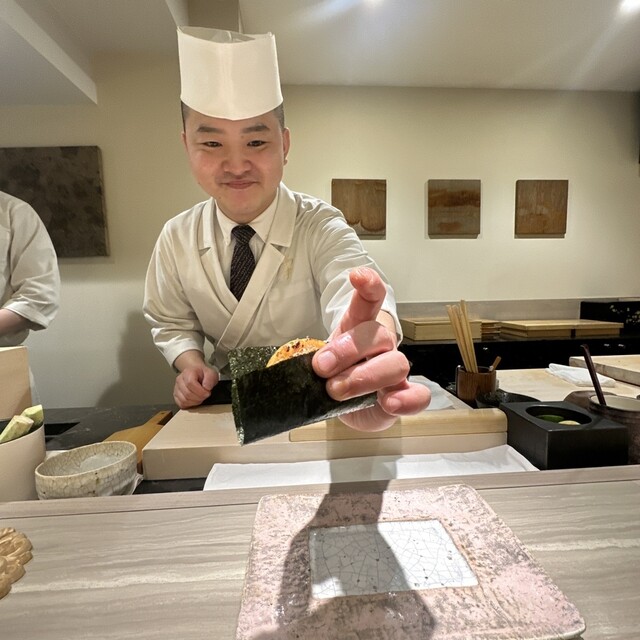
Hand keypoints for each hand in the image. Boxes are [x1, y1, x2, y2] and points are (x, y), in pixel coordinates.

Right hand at [172, 351, 218, 408]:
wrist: (197, 374)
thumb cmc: (203, 374)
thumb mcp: (211, 373)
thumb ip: (210, 379)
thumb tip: (206, 387)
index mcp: (188, 372)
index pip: (190, 383)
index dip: (200, 391)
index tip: (207, 392)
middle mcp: (180, 379)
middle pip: (187, 393)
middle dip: (199, 397)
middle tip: (205, 395)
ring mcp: (177, 388)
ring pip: (184, 400)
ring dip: (195, 402)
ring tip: (201, 398)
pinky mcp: (176, 395)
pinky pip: (181, 404)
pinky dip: (190, 405)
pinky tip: (195, 400)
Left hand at [312, 267, 430, 430]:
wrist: (342, 404)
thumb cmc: (331, 377)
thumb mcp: (315, 363)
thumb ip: (312, 361)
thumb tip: (311, 365)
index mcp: (358, 328)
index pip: (369, 300)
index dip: (368, 286)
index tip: (356, 276)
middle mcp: (380, 346)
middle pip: (377, 335)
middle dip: (349, 350)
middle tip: (322, 368)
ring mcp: (393, 372)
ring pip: (395, 363)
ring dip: (366, 376)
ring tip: (337, 391)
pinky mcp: (402, 397)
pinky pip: (418, 396)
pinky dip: (407, 399)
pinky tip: (390, 403)